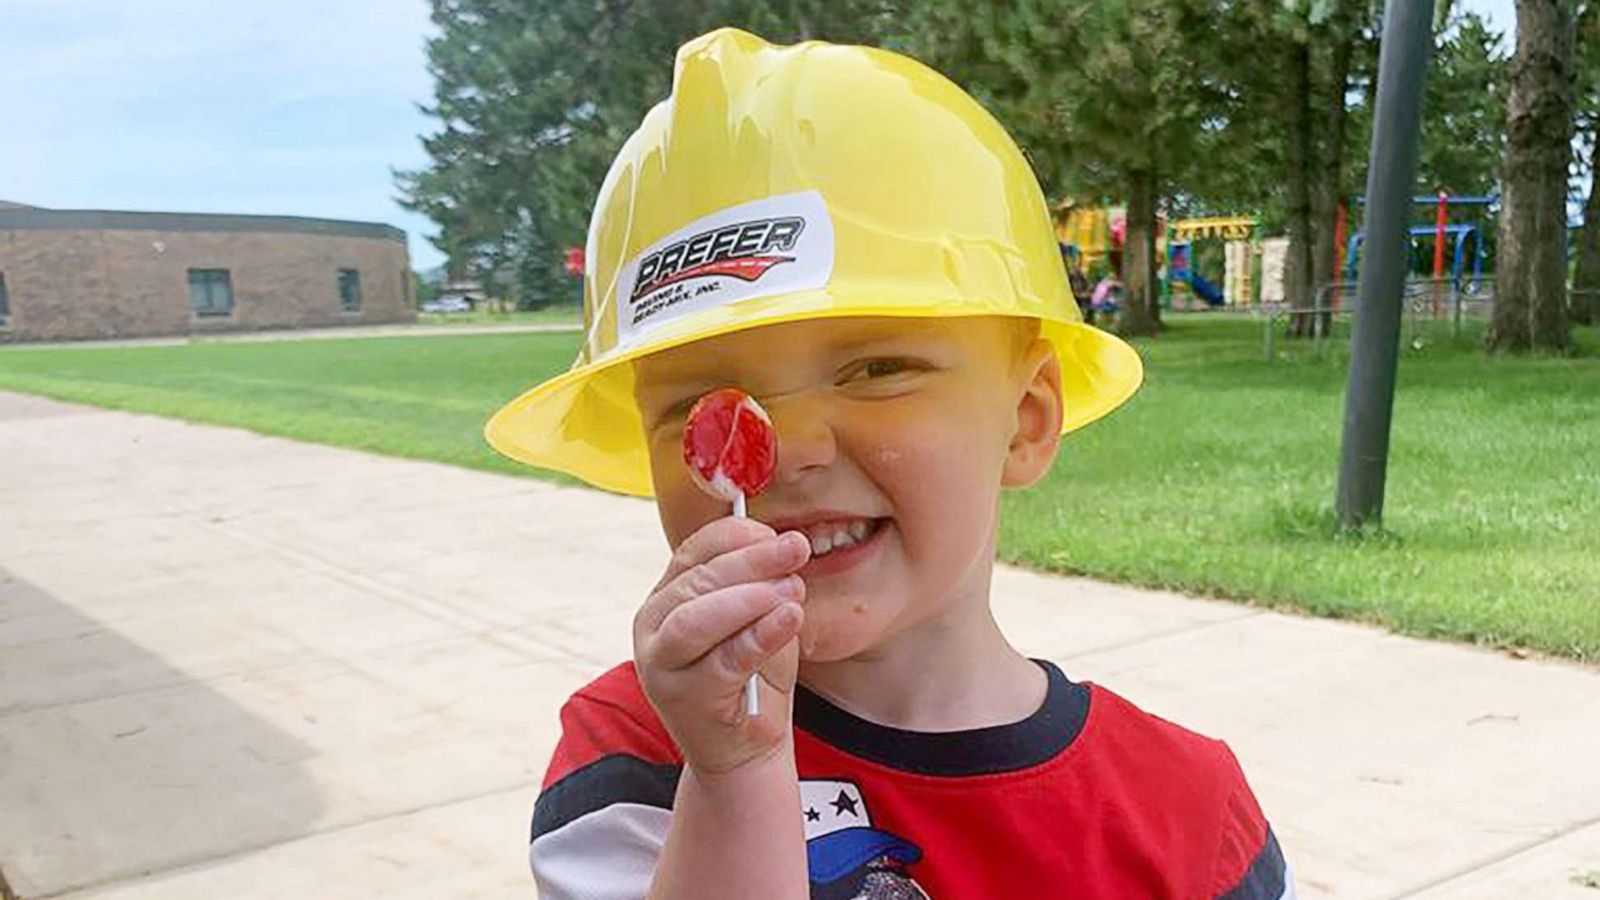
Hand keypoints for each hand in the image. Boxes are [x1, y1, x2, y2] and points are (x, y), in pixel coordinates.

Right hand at [634, 516, 810, 775]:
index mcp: (667, 596)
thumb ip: (762, 583)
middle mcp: (653, 626)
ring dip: (749, 597)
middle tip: (795, 550)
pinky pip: (724, 661)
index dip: (735, 536)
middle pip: (697, 581)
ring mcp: (662, 665)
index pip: (693, 551)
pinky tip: (789, 617)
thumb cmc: (752, 673)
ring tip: (792, 589)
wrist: (746, 746)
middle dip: (751, 561)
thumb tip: (784, 545)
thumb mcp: (756, 617)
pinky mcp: (686, 699)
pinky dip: (759, 635)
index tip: (775, 532)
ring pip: (696, 619)